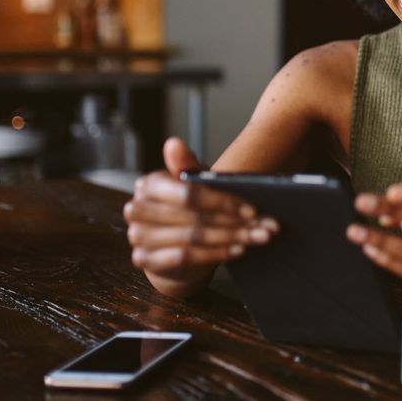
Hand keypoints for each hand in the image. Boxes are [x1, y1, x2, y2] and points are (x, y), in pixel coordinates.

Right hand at [123, 137, 277, 281]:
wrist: (172, 248)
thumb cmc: (188, 209)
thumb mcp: (194, 185)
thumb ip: (187, 167)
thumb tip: (173, 142)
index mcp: (148, 184)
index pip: (189, 194)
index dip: (222, 202)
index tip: (252, 209)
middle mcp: (136, 209)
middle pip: (194, 217)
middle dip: (234, 223)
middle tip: (265, 226)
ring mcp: (137, 236)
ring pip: (192, 238)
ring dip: (231, 238)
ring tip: (258, 237)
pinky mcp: (143, 259)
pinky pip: (184, 257)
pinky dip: (215, 254)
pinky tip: (237, 250)